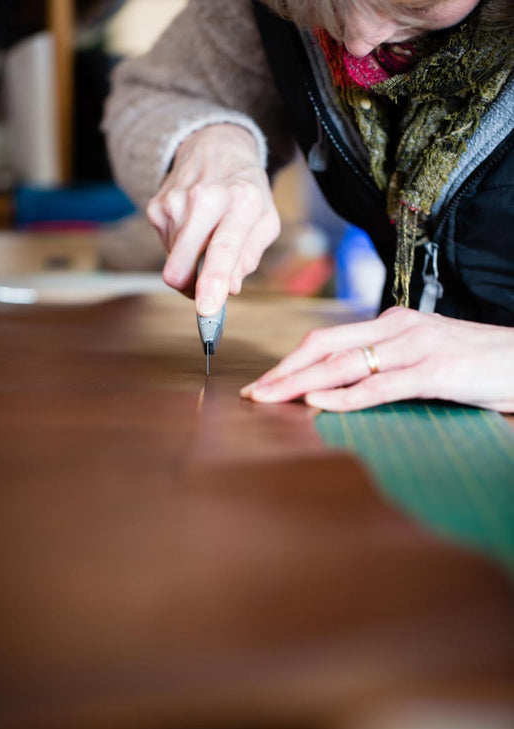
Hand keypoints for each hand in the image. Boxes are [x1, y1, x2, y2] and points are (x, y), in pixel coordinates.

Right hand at [147, 124, 279, 314]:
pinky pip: (166, 248)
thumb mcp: (265, 221)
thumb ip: (250, 257)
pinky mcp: (156, 206)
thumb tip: (229, 288)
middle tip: (207, 292)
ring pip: (174, 261)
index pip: (224, 247)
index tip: (207, 308)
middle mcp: (206, 197)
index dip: (212, 281)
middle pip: (183, 263)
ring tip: (207, 238)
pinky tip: (193, 229)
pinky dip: (180, 249)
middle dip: (191, 287)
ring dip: (191, 263)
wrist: (215, 147)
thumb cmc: (245, 190)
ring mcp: (175, 201)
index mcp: (242, 200)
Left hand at [240, 307, 513, 411]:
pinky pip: (379, 384)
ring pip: (343, 363)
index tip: (265, 382)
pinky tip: (320, 405)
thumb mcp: (425, 358)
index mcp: (392, 323)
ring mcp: (414, 346)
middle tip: (253, 393)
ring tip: (271, 399)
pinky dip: (345, 396)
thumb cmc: (476, 364)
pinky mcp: (433, 370)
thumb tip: (345, 388)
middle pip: (324, 345)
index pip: (328, 338)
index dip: (291, 360)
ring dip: (301, 383)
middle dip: (284, 371)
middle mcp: (397, 327)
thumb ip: (387, 366)